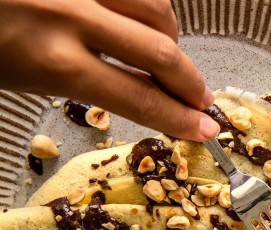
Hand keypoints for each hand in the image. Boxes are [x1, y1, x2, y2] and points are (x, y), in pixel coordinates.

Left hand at [0, 0, 218, 140]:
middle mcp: (69, 15)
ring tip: (165, 54)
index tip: (204, 129)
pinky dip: (144, 4)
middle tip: (201, 99)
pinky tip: (137, 17)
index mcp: (50, 59)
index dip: (179, 117)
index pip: (138, 97)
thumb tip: (134, 89)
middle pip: (161, 52)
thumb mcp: (12, 75)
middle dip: (190, 81)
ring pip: (156, 7)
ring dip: (169, 35)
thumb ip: (72, 80)